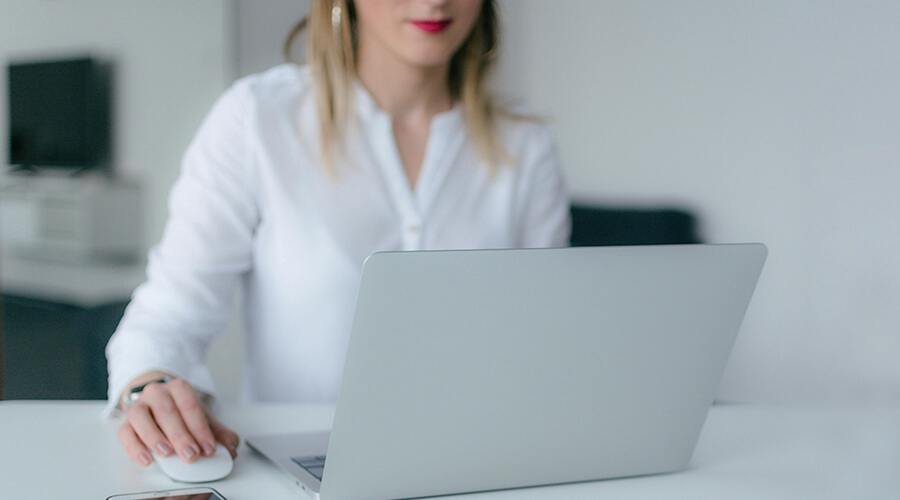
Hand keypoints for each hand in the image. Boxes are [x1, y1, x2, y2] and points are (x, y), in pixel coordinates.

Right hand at [117, 375, 238, 465]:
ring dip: (154, 437)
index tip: (208, 448)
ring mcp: (139, 405)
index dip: (200, 428)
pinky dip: (134, 447)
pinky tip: (147, 459)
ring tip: (167, 453)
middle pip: (167, 412)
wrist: (156, 401)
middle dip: (181, 435)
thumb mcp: (201, 417)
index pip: (190, 406)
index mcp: (179, 388)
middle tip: (191, 454)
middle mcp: (157, 393)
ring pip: (141, 417)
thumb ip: (218, 432)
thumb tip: (231, 447)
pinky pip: (125, 432)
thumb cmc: (180, 411)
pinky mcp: (126, 422)